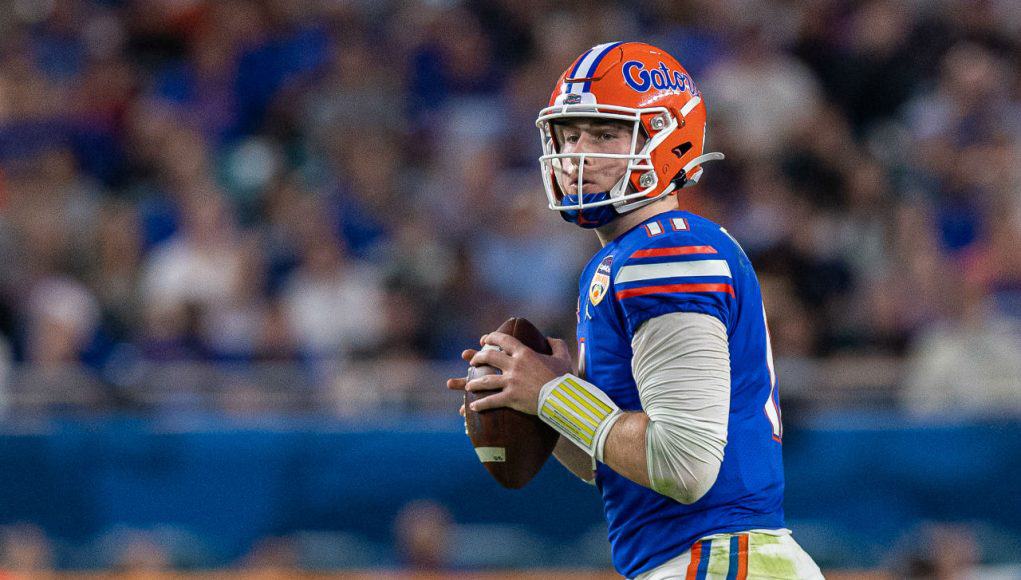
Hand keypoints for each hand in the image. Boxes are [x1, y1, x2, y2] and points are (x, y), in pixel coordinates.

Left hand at [447, 332, 573, 414]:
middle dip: (477, 358)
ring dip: (474, 383)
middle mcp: (514, 366)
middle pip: (489, 358)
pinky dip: (481, 404)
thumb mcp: (563, 357)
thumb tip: (549, 338)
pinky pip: (491, 401)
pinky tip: (473, 407)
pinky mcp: (511, 398)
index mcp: (525, 353)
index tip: (484, 340)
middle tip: (472, 362)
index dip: (491, 338)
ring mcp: (511, 382)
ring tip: (468, 386)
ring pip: (486, 380)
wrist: (564, 397)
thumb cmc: (564, 378)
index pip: (503, 340)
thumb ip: (556, 345)